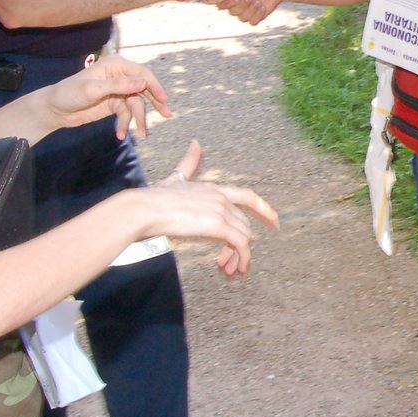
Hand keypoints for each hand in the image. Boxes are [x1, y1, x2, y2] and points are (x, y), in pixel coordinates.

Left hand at [42, 55, 171, 138]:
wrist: (53, 110)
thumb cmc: (68, 94)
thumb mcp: (92, 90)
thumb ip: (118, 85)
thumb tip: (144, 83)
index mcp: (116, 66)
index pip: (142, 74)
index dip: (154, 86)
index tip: (163, 100)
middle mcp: (120, 76)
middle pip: (144, 88)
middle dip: (154, 103)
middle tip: (166, 114)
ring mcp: (118, 91)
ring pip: (136, 104)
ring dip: (138, 119)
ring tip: (141, 134)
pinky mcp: (115, 104)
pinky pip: (126, 114)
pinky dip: (126, 124)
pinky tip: (121, 134)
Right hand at [150, 141, 279, 276]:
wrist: (142, 210)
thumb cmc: (153, 198)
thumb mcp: (176, 179)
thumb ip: (188, 164)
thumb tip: (196, 143)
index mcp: (215, 188)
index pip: (248, 197)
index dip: (264, 209)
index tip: (275, 222)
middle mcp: (222, 198)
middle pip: (244, 224)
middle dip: (241, 246)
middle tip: (231, 266)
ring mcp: (221, 210)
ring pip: (244, 236)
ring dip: (239, 257)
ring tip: (228, 273)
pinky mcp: (218, 225)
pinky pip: (240, 244)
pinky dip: (241, 259)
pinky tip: (232, 271)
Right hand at [218, 0, 283, 25]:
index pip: (221, 4)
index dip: (226, 3)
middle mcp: (238, 4)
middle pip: (232, 12)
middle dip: (241, 5)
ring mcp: (248, 11)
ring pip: (242, 18)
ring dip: (251, 10)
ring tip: (258, 1)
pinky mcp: (257, 16)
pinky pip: (252, 22)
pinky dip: (257, 15)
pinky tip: (263, 6)